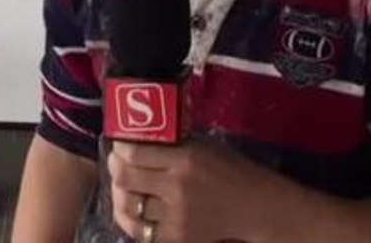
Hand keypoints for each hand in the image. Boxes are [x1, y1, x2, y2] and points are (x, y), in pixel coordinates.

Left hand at [108, 140, 296, 242]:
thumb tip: (136, 137)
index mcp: (185, 159)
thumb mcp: (203, 148)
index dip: (120, 149)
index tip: (120, 147)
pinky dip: (131, 221)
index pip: (134, 153)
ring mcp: (176, 216)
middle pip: (125, 179)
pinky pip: (140, 232)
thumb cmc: (229, 170)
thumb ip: (171, 145)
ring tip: (123, 189)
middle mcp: (177, 187)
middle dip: (115, 169)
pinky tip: (133, 212)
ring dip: (120, 195)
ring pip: (127, 206)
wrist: (256, 207)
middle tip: (117, 165)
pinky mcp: (178, 238)